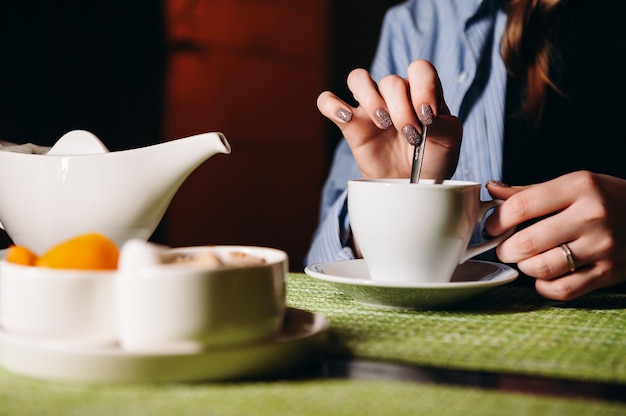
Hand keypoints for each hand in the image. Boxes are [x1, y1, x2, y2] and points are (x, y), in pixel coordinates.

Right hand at [317, 60, 461, 180]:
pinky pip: (328, 101)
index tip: (427, 116)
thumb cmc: (434, 159)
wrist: (413, 187)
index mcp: (422, 91)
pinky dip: (332, 105)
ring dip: (370, 98)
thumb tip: (426, 115)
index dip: (423, 87)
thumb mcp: (451, 142)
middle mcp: (395, 95)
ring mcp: (370, 108)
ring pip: (358, 78)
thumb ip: (444, 124)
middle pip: (390, 80)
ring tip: (382, 123)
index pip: (420, 69)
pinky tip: (346, 118)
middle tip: (410, 136)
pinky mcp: (351, 125)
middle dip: (401, 110)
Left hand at [485, 171, 625, 299]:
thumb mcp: (573, 185)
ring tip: (527, 260)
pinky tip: (544, 276)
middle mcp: (592, 216)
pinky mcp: (610, 272)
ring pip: (542, 267)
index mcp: (579, 187)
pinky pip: (563, 289)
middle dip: (506, 249)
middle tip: (506, 247)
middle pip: (527, 242)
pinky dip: (544, 287)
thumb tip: (492, 191)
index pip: (521, 206)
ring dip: (524, 267)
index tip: (492, 227)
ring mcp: (603, 246)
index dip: (497, 221)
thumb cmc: (607, 199)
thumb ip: (530, 192)